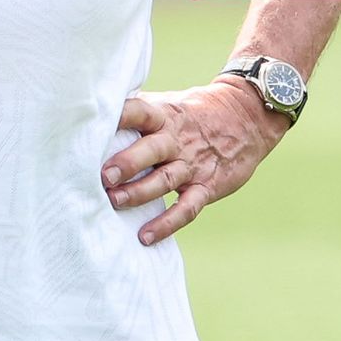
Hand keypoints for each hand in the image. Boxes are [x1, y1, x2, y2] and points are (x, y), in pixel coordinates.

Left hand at [103, 79, 288, 244]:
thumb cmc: (195, 112)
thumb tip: (94, 112)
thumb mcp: (169, 103)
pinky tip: (145, 237)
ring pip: (165, 180)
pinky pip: (186, 208)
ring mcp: (193, 165)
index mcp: (165, 115)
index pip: (139, 112)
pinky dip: (167, 224)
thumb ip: (137, 111)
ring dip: (139, 192)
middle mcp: (177, 140)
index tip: (92, 127)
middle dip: (127, 163)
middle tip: (104, 175)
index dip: (118, 117)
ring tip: (115, 202)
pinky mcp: (207, 186)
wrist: (248, 117)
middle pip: (151, 149)